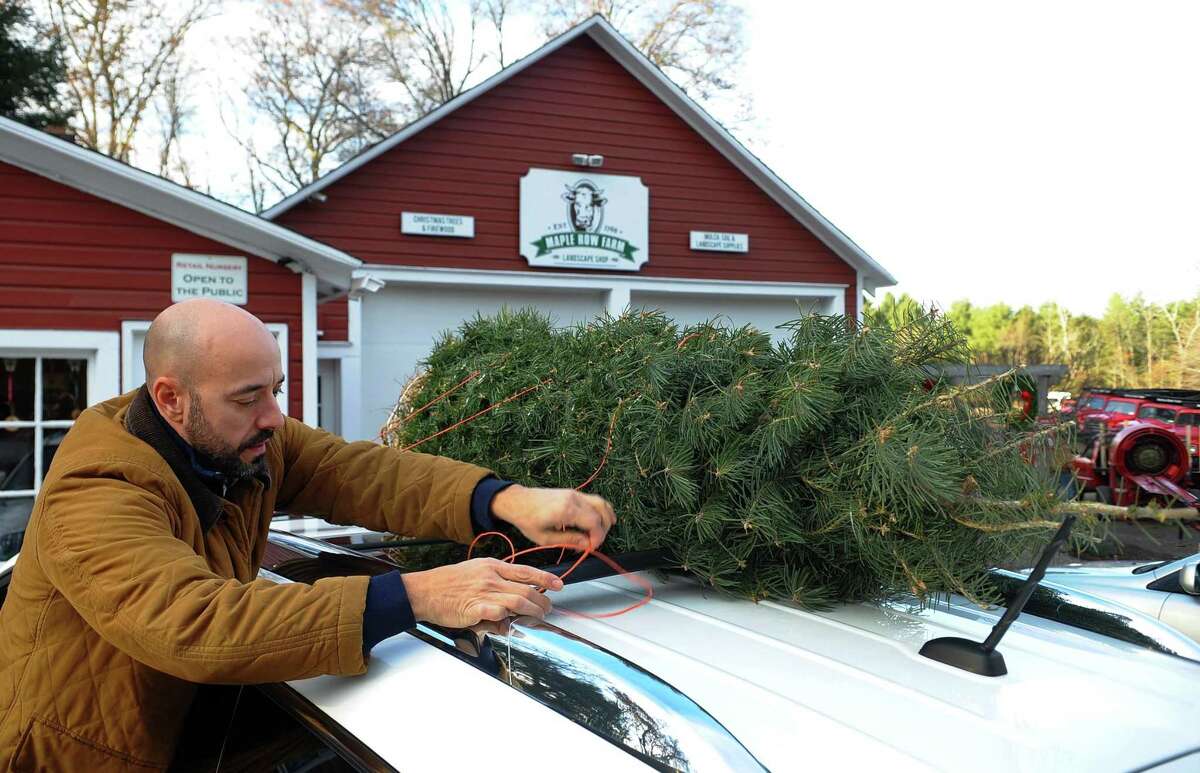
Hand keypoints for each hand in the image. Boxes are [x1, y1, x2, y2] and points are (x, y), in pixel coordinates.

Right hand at [401, 558, 563, 627]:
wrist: (424, 591)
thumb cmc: (447, 583)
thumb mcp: (475, 574)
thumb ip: (495, 587)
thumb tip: (510, 603)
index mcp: (492, 566)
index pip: (525, 571)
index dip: (545, 578)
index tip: (559, 584)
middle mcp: (490, 577)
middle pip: (526, 589)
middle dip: (542, 600)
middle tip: (548, 608)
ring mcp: (484, 592)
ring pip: (518, 601)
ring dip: (532, 611)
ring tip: (538, 617)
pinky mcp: (475, 608)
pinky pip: (498, 613)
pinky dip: (508, 619)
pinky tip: (512, 624)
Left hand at [491, 485, 616, 550]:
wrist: (517, 502)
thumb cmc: (527, 520)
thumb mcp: (545, 538)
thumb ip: (569, 540)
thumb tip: (587, 544)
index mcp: (567, 510)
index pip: (594, 523)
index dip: (597, 537)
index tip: (591, 547)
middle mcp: (573, 499)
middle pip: (601, 512)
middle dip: (603, 530)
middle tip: (594, 543)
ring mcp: (574, 494)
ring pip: (601, 503)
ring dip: (606, 518)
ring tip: (602, 532)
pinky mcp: (573, 493)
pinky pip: (593, 499)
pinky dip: (600, 510)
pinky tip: (601, 520)